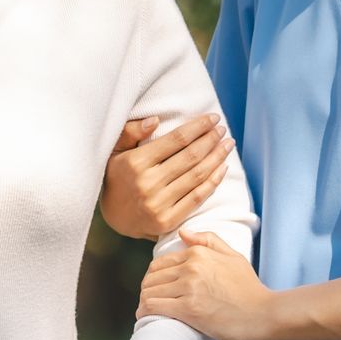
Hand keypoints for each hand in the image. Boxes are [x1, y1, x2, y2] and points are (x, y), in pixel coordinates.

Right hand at [101, 111, 235, 239]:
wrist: (113, 218)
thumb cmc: (117, 178)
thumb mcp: (115, 151)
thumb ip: (130, 132)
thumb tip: (155, 120)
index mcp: (136, 162)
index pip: (176, 139)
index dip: (198, 127)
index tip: (212, 118)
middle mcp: (148, 183)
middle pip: (190, 156)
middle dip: (210, 139)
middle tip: (222, 129)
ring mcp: (158, 204)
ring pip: (197, 175)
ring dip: (217, 157)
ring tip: (228, 145)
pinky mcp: (167, 221)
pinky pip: (197, 197)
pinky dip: (213, 181)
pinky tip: (223, 167)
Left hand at [138, 229, 279, 339]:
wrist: (263, 314)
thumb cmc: (249, 288)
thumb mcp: (233, 257)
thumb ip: (208, 241)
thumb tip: (182, 233)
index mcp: (198, 253)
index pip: (160, 263)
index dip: (153, 277)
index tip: (154, 289)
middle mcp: (190, 267)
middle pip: (152, 277)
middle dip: (146, 290)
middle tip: (148, 302)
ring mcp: (189, 287)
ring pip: (150, 292)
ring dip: (144, 302)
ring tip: (146, 311)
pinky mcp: (188, 309)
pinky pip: (154, 306)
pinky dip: (144, 312)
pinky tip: (144, 317)